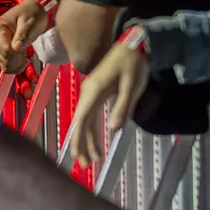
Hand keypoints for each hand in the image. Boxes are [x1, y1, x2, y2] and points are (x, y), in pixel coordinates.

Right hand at [0, 0, 48, 71]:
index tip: (26, 51)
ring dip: (18, 64)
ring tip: (25, 54)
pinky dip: (16, 66)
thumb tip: (16, 48)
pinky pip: (5, 66)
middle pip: (4, 60)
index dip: (18, 54)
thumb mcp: (29, 23)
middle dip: (18, 60)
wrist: (30, 13)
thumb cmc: (30, 15)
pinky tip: (22, 58)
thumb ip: (23, 35)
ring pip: (5, 65)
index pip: (5, 51)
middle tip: (27, 51)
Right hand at [68, 39, 150, 168]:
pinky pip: (91, 115)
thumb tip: (113, 130)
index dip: (77, 138)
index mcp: (94, 90)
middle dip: (81, 144)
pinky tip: (97, 142)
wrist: (133, 44)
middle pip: (80, 122)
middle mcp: (88, 92)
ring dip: (87, 139)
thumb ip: (122, 107)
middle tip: (85, 165)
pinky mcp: (97, 93)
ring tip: (93, 159)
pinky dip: (92, 130)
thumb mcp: (131, 85)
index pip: (81, 118)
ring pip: (84, 120)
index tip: (76, 155)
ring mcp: (91, 92)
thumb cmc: (133, 63)